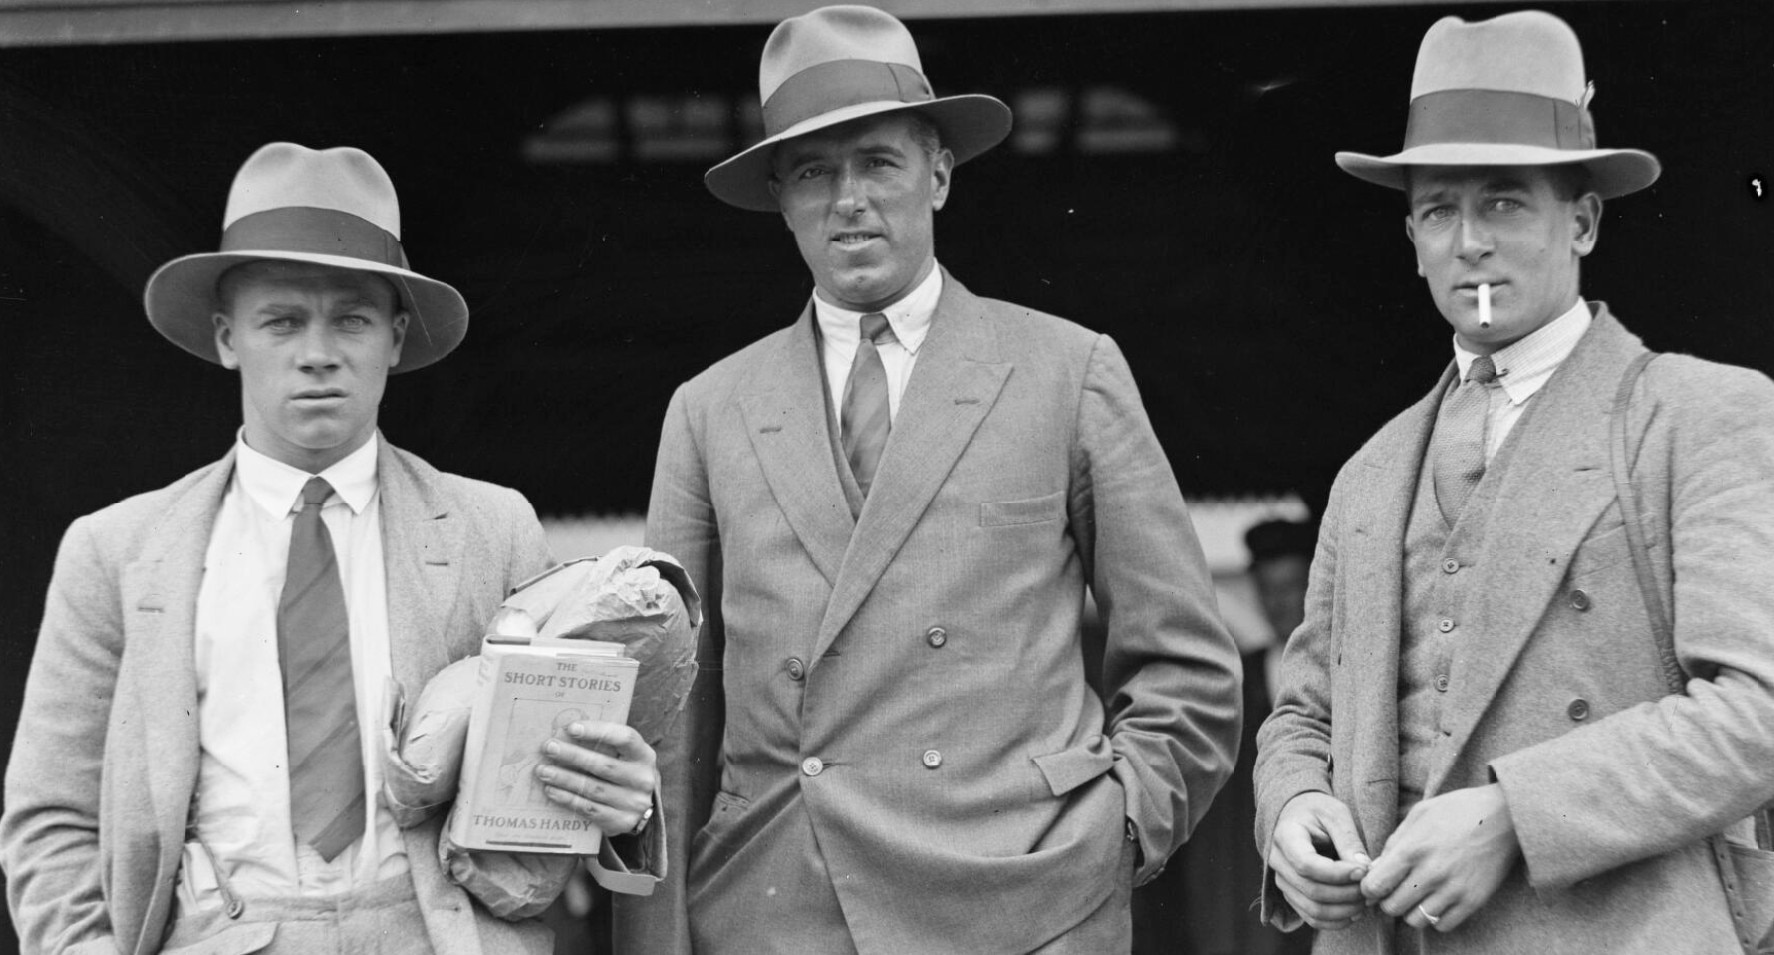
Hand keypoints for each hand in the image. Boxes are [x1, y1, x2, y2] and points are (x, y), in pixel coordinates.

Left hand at [537, 721, 657, 837]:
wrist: (639, 808)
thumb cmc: (623, 773)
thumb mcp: (624, 757)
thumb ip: (604, 745)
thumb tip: (565, 734)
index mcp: (644, 756)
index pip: (625, 738)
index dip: (598, 731)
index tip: (571, 728)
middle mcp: (643, 779)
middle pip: (605, 765)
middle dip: (573, 755)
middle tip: (548, 747)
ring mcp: (633, 803)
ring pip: (593, 788)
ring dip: (564, 778)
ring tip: (543, 771)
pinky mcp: (621, 822)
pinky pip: (589, 809)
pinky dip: (568, 799)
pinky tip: (551, 790)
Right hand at [1268, 791, 1372, 929]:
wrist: (1298, 815)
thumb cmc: (1318, 811)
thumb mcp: (1336, 815)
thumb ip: (1349, 840)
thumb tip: (1365, 869)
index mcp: (1285, 836)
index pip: (1307, 864)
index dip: (1337, 874)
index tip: (1363, 871)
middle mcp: (1278, 862)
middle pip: (1311, 890)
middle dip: (1347, 894)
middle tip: (1370, 888)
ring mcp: (1282, 881)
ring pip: (1312, 909)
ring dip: (1344, 911)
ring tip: (1365, 901)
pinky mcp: (1291, 895)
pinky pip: (1311, 918)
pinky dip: (1335, 921)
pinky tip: (1354, 913)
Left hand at [1361, 784, 1519, 932]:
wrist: (1505, 816)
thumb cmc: (1458, 810)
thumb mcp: (1419, 814)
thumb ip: (1394, 843)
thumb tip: (1375, 868)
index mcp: (1412, 849)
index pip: (1375, 886)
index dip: (1369, 889)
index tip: (1375, 885)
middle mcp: (1431, 873)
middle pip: (1392, 907)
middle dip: (1387, 901)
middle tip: (1395, 890)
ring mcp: (1454, 890)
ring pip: (1415, 920)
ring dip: (1410, 911)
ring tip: (1417, 895)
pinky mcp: (1474, 901)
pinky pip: (1442, 925)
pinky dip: (1435, 917)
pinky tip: (1437, 901)